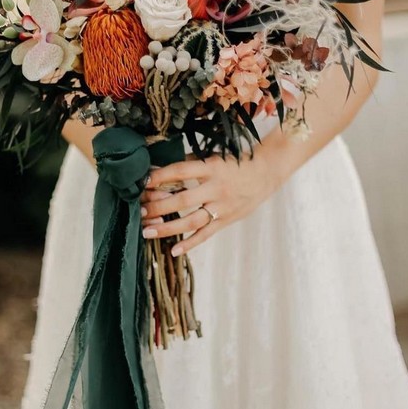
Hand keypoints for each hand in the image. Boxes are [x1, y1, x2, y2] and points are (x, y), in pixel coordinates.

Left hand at [140, 152, 273, 255]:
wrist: (266, 173)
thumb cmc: (235, 163)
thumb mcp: (214, 158)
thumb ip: (190, 164)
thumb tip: (159, 170)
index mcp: (211, 168)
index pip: (181, 172)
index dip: (161, 177)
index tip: (142, 182)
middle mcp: (216, 188)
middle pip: (182, 200)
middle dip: (158, 206)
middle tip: (141, 210)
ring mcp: (222, 206)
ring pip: (191, 221)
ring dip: (167, 228)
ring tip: (147, 231)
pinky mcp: (226, 220)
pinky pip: (206, 234)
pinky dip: (190, 243)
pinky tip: (174, 250)